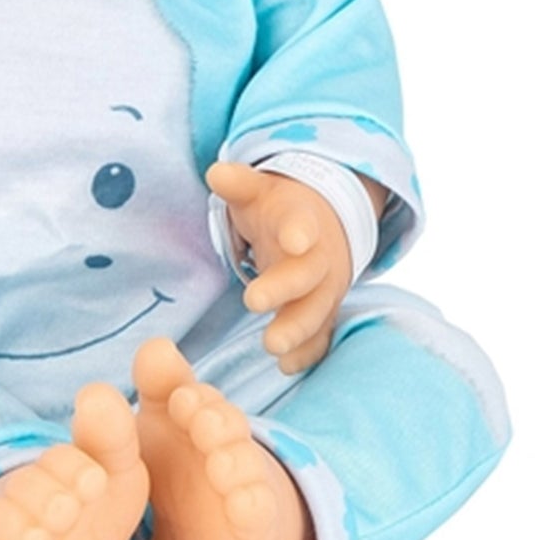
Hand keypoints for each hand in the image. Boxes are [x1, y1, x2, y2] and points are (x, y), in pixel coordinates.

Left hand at [206, 161, 353, 374]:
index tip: (293, 239)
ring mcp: (325, 288)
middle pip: (307, 274)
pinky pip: (321, 335)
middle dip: (285, 289)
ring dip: (297, 330)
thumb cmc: (280, 210)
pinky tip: (289, 367)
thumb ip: (238, 184)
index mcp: (301, 222)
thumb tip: (215, 173)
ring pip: (317, 311)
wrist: (324, 226)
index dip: (298, 231)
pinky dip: (308, 351)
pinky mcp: (323, 312)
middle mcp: (319, 257)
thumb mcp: (259, 191)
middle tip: (254, 301)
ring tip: (273, 348)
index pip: (302, 224)